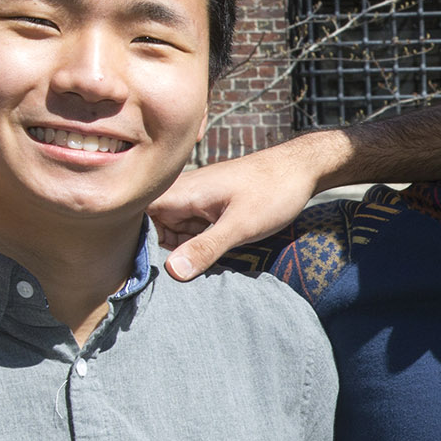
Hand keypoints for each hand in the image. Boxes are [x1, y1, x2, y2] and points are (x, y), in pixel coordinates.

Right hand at [153, 131, 353, 280]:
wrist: (302, 169)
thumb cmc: (273, 191)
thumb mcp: (240, 226)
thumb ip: (206, 248)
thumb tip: (172, 271)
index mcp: (182, 191)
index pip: (138, 215)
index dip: (139, 240)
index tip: (152, 267)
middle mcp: (183, 193)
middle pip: (154, 227)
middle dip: (167, 251)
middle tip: (191, 269)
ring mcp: (197, 201)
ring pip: (175, 232)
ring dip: (186, 250)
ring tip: (209, 260)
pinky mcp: (210, 208)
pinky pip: (193, 230)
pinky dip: (201, 244)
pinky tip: (218, 253)